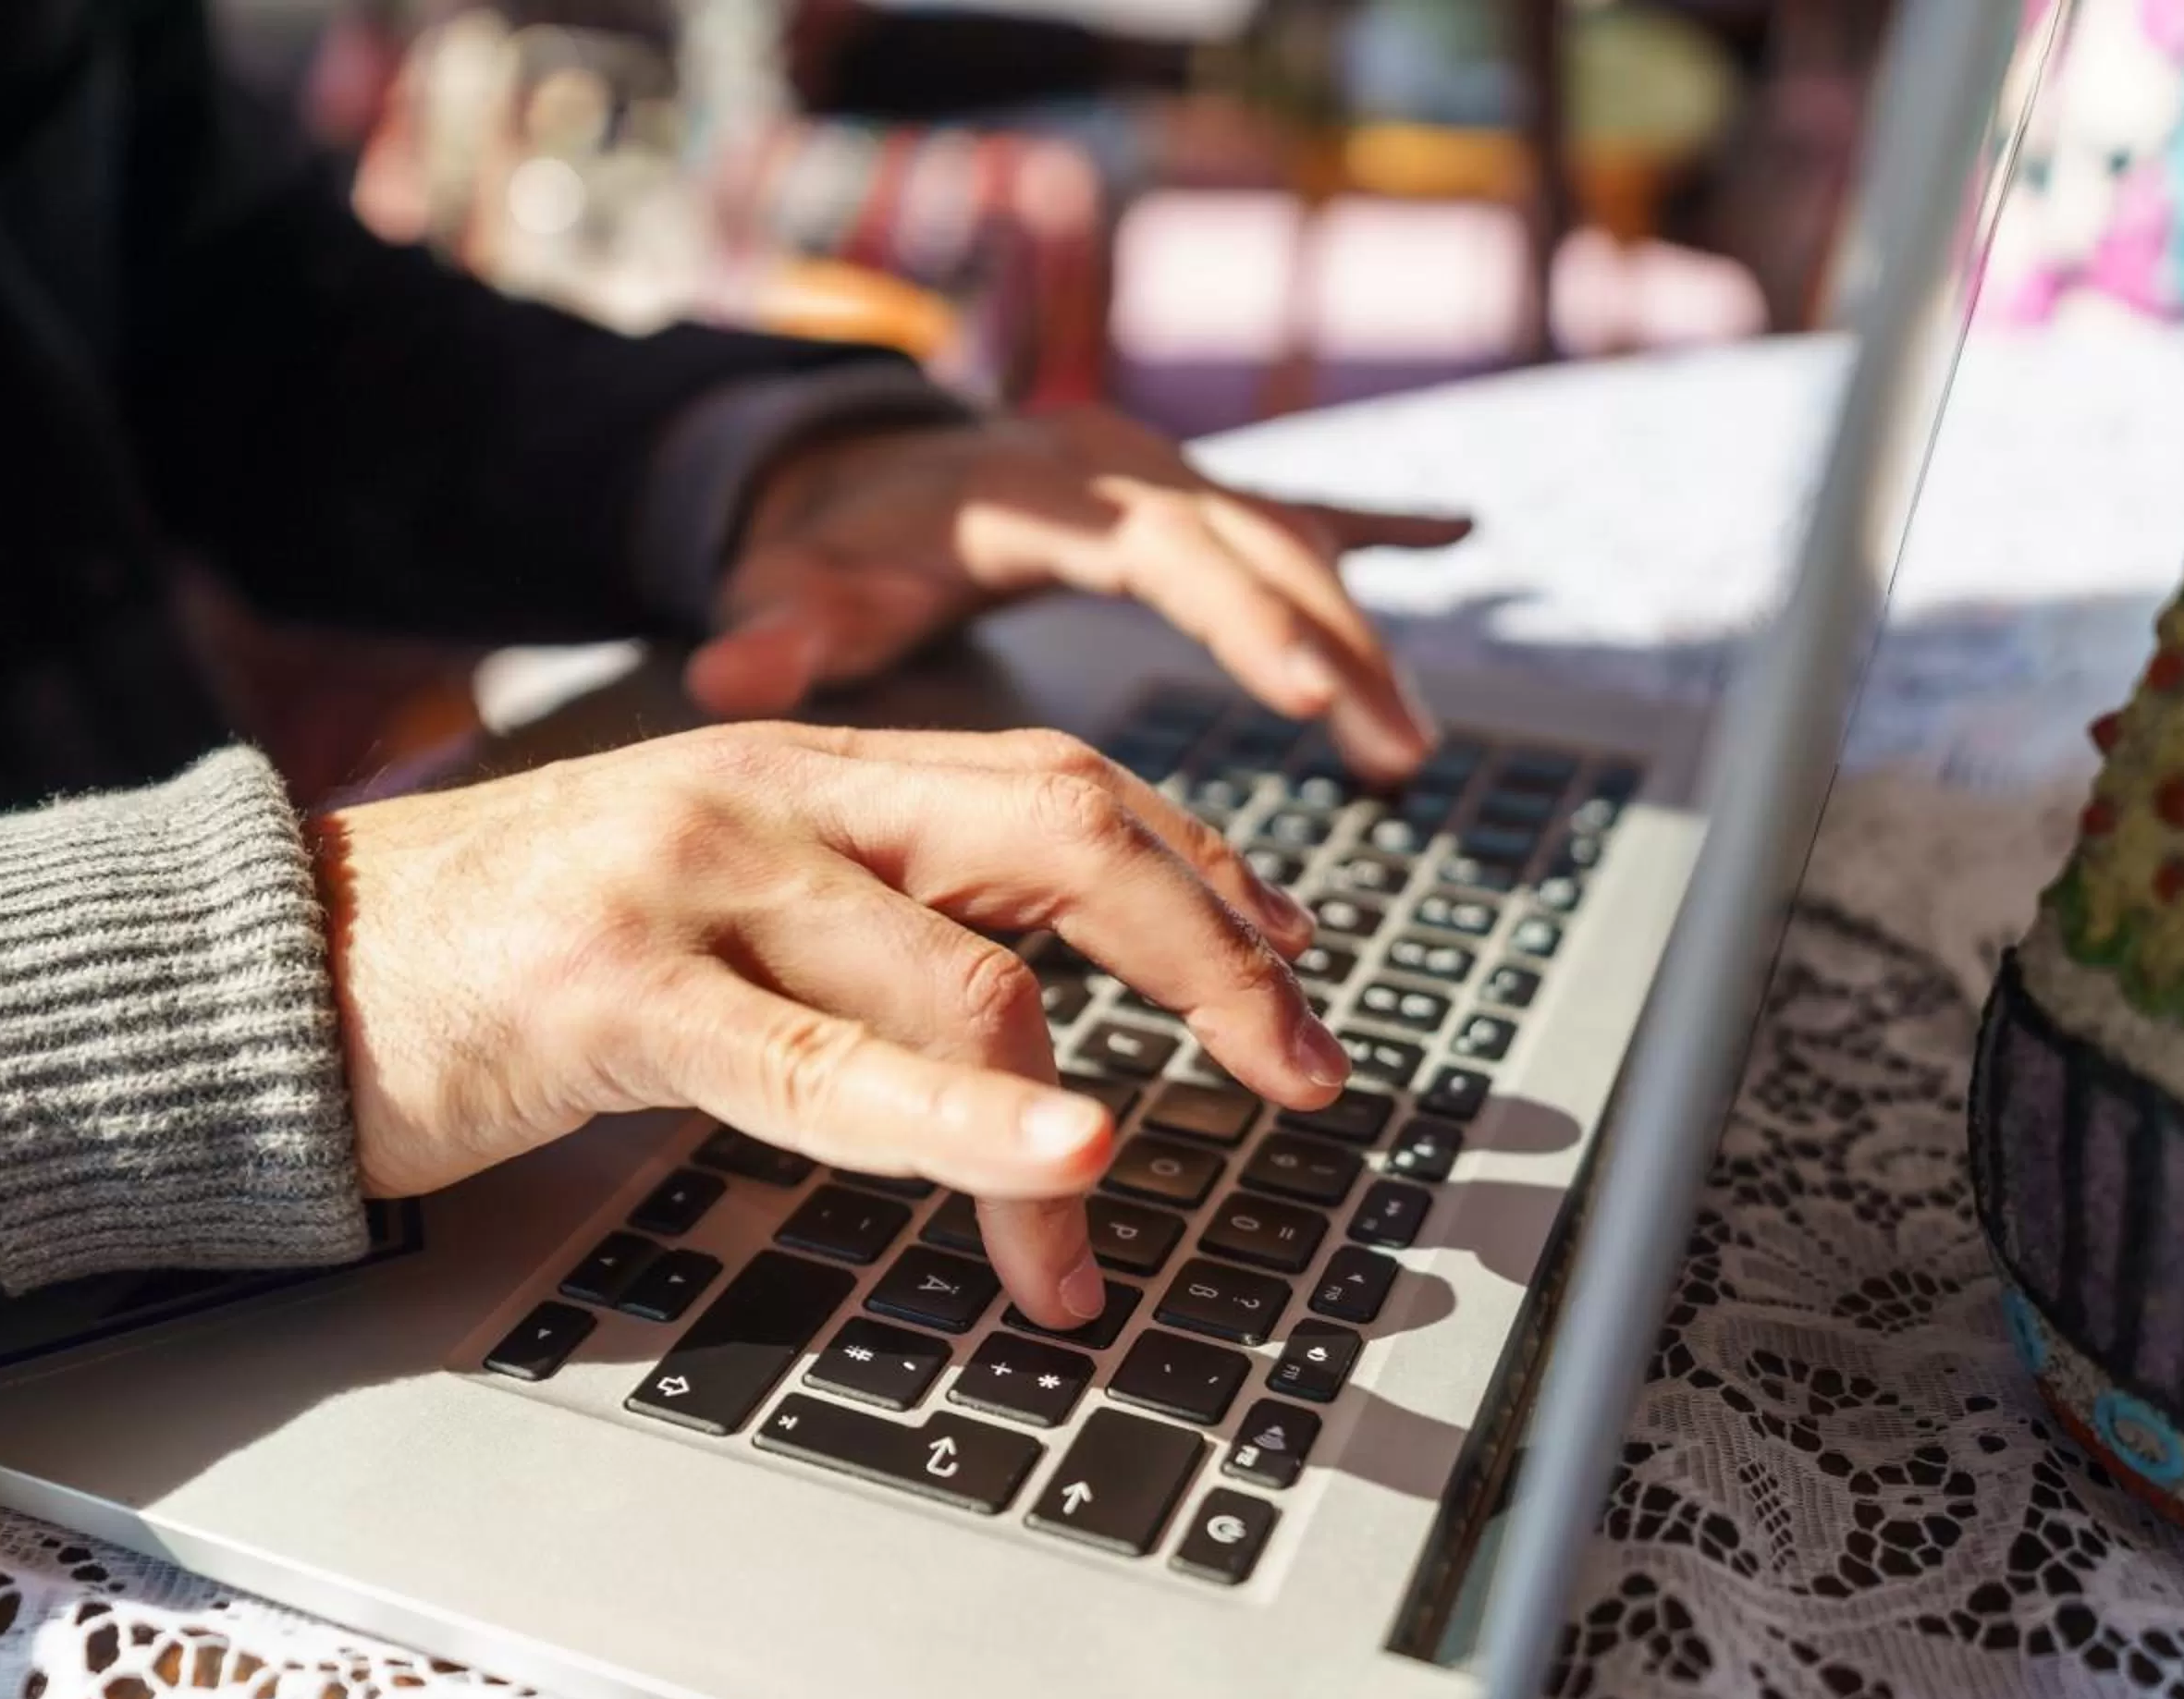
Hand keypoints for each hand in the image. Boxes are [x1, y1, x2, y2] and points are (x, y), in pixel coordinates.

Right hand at [309, 723, 1343, 1326]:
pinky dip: (964, 1120)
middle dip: (1213, 958)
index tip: (1289, 964)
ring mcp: (690, 873)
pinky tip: (1068, 1165)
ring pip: (961, 967)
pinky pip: (824, 1061)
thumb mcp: (702, 905)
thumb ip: (848, 928)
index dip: (1199, 871)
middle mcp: (766, 789)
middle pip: (1061, 832)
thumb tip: (1013, 1018)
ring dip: (1061, 1136)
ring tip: (1086, 1263)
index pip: (1054, 782)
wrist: (273, 964)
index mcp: (799, 763)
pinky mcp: (612, 988)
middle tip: (1308, 1073)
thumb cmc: (497, 956)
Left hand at [689, 405, 1471, 779]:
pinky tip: (1459, 531)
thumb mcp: (800, 580)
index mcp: (1048, 489)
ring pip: (1289, 538)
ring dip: (1358, 630)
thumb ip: (778, 626)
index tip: (1316, 695)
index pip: (1171, 551)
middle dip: (1337, 646)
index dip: (1249, 620)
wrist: (856, 464)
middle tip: (1395, 750)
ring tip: (1409, 742)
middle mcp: (1124, 464)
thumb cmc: (838, 540)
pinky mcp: (1185, 493)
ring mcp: (1165, 470)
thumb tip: (724, 669)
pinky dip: (1374, 520)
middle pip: (1258, 546)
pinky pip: (1292, 502)